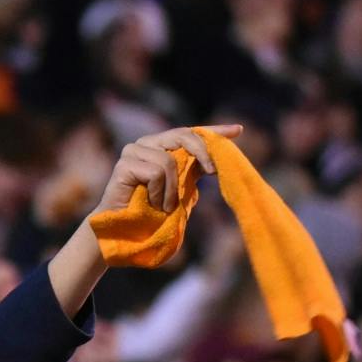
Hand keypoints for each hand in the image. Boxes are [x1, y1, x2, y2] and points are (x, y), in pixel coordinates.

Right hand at [94, 124, 242, 215]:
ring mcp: (133, 151)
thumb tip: (218, 160)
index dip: (214, 131)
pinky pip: (155, 173)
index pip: (191, 132)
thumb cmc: (153, 212)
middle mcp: (147, 143)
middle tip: (212, 171)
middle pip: (183, 135)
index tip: (238, 130)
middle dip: (202, 153)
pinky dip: (159, 193)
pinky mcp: (124, 165)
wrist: (125, 231)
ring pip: (169, 160)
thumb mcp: (181, 188)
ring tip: (166, 207)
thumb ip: (193, 171)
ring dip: (172, 189)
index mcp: (162, 146)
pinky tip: (152, 204)